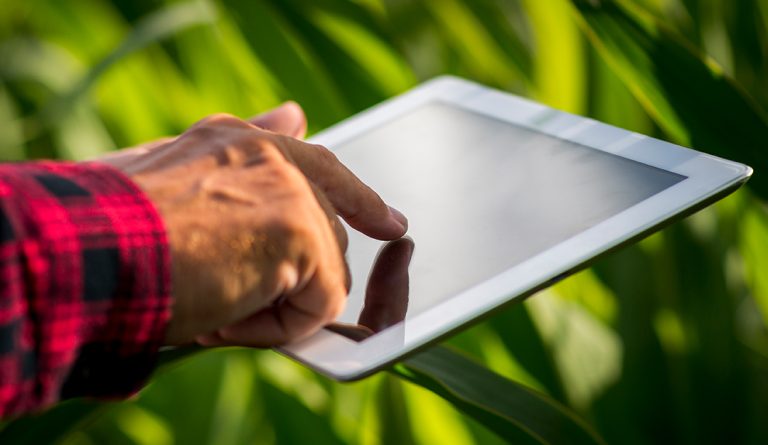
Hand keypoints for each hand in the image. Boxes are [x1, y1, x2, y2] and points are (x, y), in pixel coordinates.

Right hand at [95, 103, 407, 345]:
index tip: (391, 224)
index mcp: (240, 142)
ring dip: (272, 303)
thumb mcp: (170, 186)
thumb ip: (241, 151)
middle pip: (324, 235)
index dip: (359, 199)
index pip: (319, 165)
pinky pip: (319, 303)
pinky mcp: (299, 234)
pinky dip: (277, 326)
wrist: (82, 253)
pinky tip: (223, 311)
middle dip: (288, 277)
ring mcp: (290, 192)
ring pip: (321, 273)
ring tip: (208, 297)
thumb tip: (293, 113)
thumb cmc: (110, 231)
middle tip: (214, 290)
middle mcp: (271, 156)